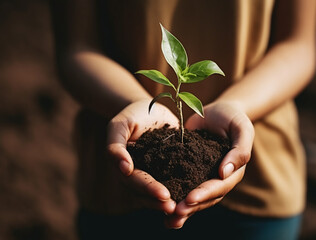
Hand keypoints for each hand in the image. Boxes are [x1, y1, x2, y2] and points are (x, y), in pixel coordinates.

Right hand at [107, 99, 178, 213]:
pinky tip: (196, 196)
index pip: (136, 182)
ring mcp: (154, 175)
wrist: (150, 110)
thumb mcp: (119, 126)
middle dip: (161, 202)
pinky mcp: (169, 170)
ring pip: (159, 194)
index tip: (164, 195)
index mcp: (124, 168)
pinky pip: (175, 182)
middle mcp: (138, 176)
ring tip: (186, 208)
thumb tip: (124, 170)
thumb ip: (116, 146)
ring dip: (171, 202)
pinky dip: (182, 191)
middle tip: (176, 208)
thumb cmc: (132, 116)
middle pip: (147, 194)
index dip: (149, 189)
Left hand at [165, 100, 254, 227]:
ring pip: (193, 196)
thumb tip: (226, 173)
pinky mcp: (188, 169)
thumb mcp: (242, 129)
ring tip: (166, 218)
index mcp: (233, 171)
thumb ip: (240, 150)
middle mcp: (218, 178)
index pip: (219, 186)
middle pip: (205, 198)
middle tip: (174, 214)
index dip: (205, 194)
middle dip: (190, 207)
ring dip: (181, 209)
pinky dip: (172, 194)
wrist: (218, 111)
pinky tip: (158, 203)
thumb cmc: (233, 118)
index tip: (189, 199)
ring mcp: (203, 175)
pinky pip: (181, 184)